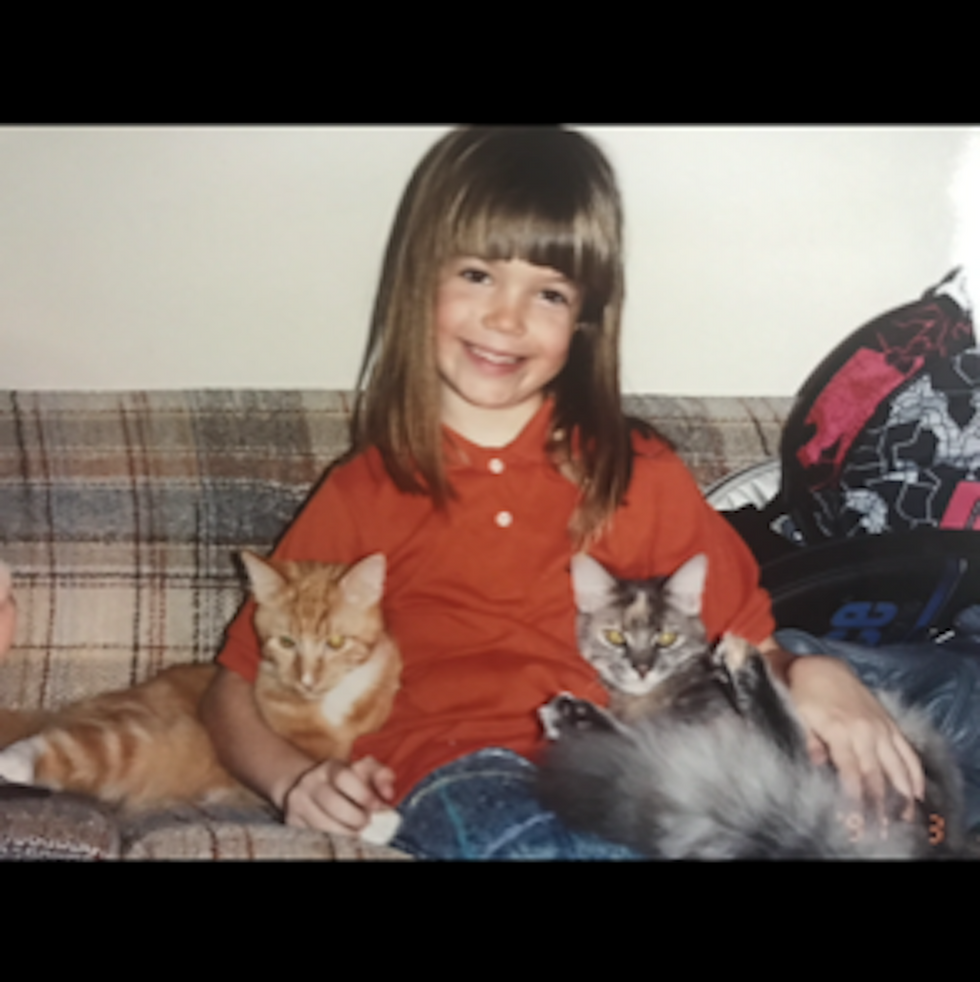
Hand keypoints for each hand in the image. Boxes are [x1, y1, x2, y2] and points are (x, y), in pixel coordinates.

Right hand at [283, 756, 395, 835]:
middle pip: (333, 804)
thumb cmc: (343, 782)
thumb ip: (380, 775)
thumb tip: (389, 793)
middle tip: (366, 822)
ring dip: (345, 832)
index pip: (344, 777)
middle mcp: (311, 783)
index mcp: (331, 768)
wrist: (305, 786)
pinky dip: (332, 838)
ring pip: (323, 824)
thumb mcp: (362, 771)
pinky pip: (314, 834)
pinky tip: (341, 835)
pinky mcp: (292, 821)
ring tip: (356, 831)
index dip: (363, 793)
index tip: (377, 805)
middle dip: (356, 818)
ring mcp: (299, 802)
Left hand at [784, 653, 924, 821]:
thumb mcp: (798, 715)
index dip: (856, 796)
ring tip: (904, 816)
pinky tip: (917, 790)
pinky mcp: (889, 723)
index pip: (851, 770)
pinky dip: (914, 771)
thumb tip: (818, 764)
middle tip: (881, 827)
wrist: (820, 666)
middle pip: (876, 773)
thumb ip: (809, 740)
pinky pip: (907, 750)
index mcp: (839, 730)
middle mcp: (864, 731)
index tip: (858, 817)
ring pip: (896, 765)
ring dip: (902, 792)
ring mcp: (880, 727)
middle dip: (880, 803)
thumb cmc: (804, 694)